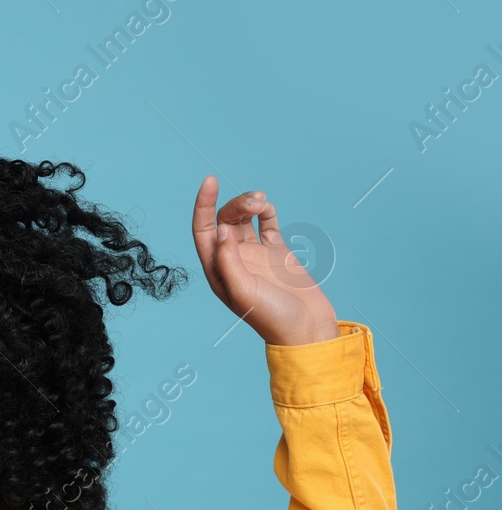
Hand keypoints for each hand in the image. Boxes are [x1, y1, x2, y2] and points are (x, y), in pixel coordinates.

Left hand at [191, 175, 338, 345]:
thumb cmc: (271, 317)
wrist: (306, 328)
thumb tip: (220, 230)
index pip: (203, 230)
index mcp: (217, 270)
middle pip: (224, 220)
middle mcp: (232, 260)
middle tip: (255, 203)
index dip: (203, 205)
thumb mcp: (243, 291)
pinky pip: (267, 224)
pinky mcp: (277, 252)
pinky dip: (265, 211)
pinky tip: (267, 207)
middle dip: (236, 204)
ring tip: (261, 200)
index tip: (209, 181)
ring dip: (249, 204)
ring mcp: (255, 255)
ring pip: (244, 219)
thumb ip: (228, 261)